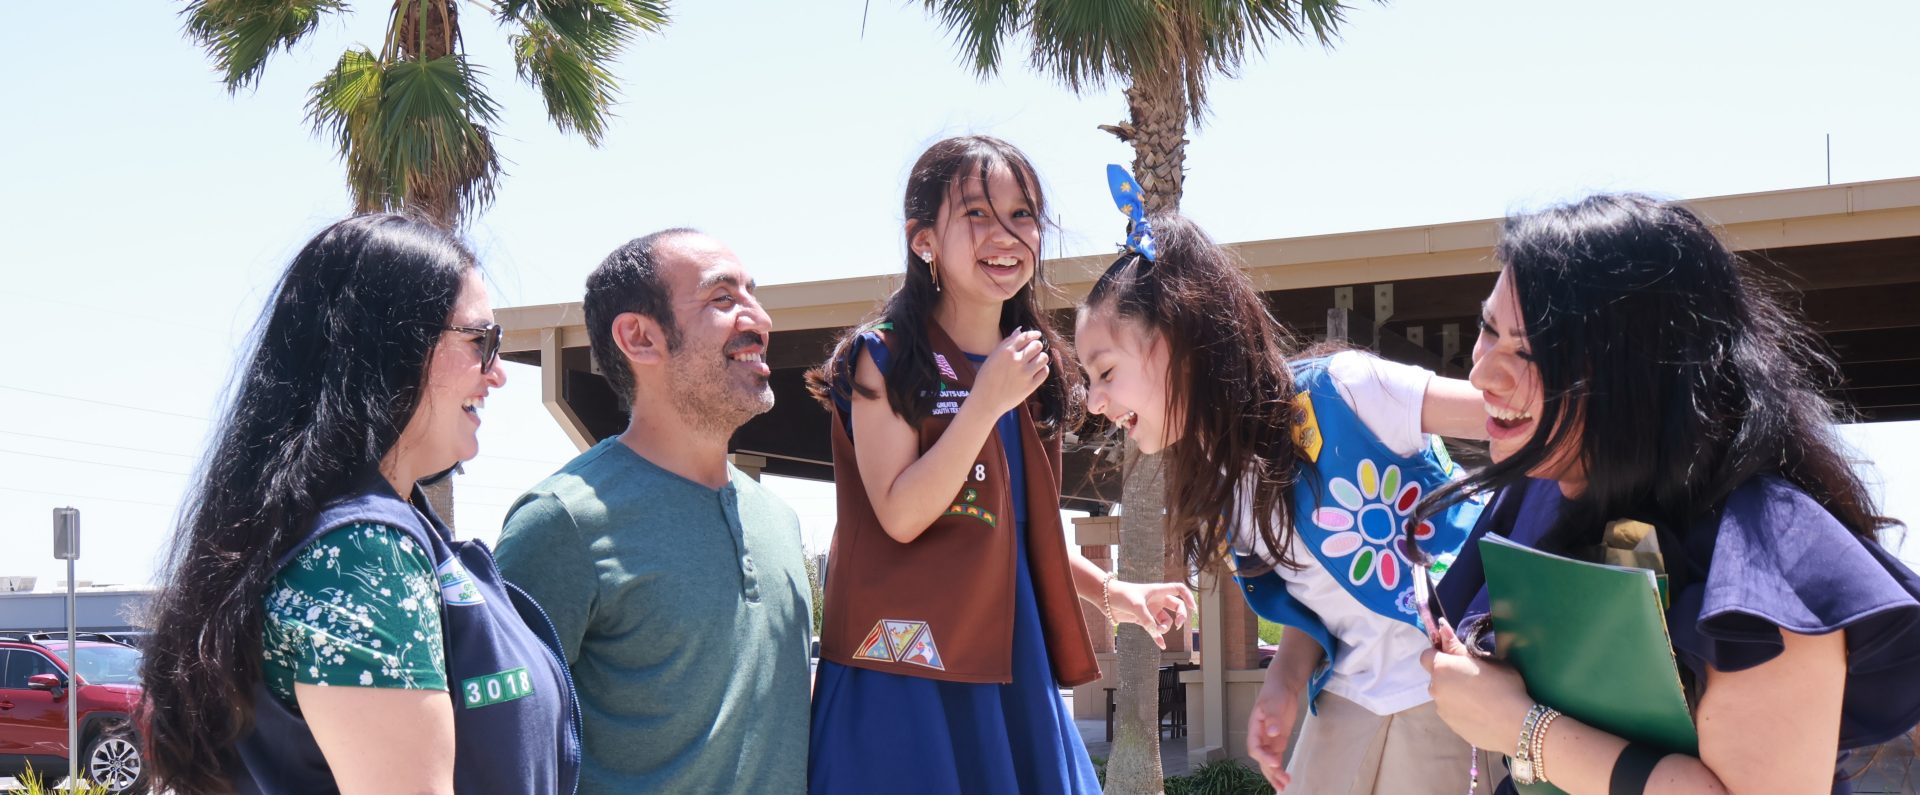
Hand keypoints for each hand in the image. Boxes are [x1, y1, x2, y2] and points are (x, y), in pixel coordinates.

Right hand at [970, 328, 1047, 415]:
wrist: (986, 401)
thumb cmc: (986, 378)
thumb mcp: (992, 358)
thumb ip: (1006, 344)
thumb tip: (1019, 331)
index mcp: (1005, 352)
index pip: (1026, 337)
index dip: (1033, 334)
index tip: (1037, 335)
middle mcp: (1016, 361)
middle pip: (1037, 345)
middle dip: (1037, 346)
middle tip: (1034, 351)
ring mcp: (1024, 374)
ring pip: (1043, 358)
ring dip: (1041, 357)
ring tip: (1036, 361)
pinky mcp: (1030, 386)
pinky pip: (1044, 372)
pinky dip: (1042, 369)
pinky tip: (1036, 371)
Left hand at [1105, 579, 1196, 649]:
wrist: (1105, 598)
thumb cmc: (1121, 595)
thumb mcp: (1136, 606)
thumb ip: (1147, 620)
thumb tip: (1156, 633)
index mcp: (1158, 591)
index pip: (1178, 590)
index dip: (1188, 597)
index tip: (1193, 608)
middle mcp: (1156, 600)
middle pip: (1176, 608)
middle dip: (1180, 617)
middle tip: (1177, 625)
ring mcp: (1150, 611)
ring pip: (1165, 621)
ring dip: (1164, 628)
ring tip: (1156, 630)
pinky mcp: (1142, 620)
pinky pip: (1154, 630)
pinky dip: (1158, 637)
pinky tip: (1161, 645)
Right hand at [1246, 678, 1298, 789]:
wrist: (1283, 686)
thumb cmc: (1275, 692)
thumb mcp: (1274, 703)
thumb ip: (1273, 718)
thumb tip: (1272, 732)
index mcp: (1255, 728)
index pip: (1255, 747)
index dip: (1264, 756)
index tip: (1276, 762)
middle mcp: (1260, 736)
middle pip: (1261, 758)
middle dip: (1270, 771)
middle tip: (1282, 781)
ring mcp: (1269, 740)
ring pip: (1269, 761)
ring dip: (1275, 774)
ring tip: (1283, 786)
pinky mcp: (1278, 741)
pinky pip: (1277, 758)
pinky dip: (1280, 769)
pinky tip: (1285, 778)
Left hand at [1420, 619, 1534, 753]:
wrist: (1515, 724)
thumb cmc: (1503, 685)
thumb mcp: (1485, 659)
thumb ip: (1458, 646)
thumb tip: (1441, 628)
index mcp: (1442, 668)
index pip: (1427, 655)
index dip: (1440, 654)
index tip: (1458, 658)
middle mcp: (1435, 689)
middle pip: (1436, 677)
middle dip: (1449, 674)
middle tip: (1473, 677)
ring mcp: (1441, 710)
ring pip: (1443, 695)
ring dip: (1454, 692)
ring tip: (1479, 697)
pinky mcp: (1450, 726)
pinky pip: (1451, 711)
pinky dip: (1460, 709)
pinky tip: (1480, 712)